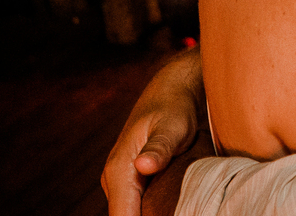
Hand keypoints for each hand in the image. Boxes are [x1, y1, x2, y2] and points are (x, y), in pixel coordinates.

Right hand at [102, 47, 204, 215]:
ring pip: (132, 213)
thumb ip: (159, 149)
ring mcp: (122, 181)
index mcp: (118, 170)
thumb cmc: (174, 107)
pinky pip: (138, 206)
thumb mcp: (172, 127)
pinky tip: (172, 207)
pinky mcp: (132, 181)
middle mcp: (114, 178)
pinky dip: (154, 211)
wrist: (171, 92)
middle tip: (181, 212)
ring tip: (179, 209)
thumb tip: (143, 166)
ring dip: (153, 215)